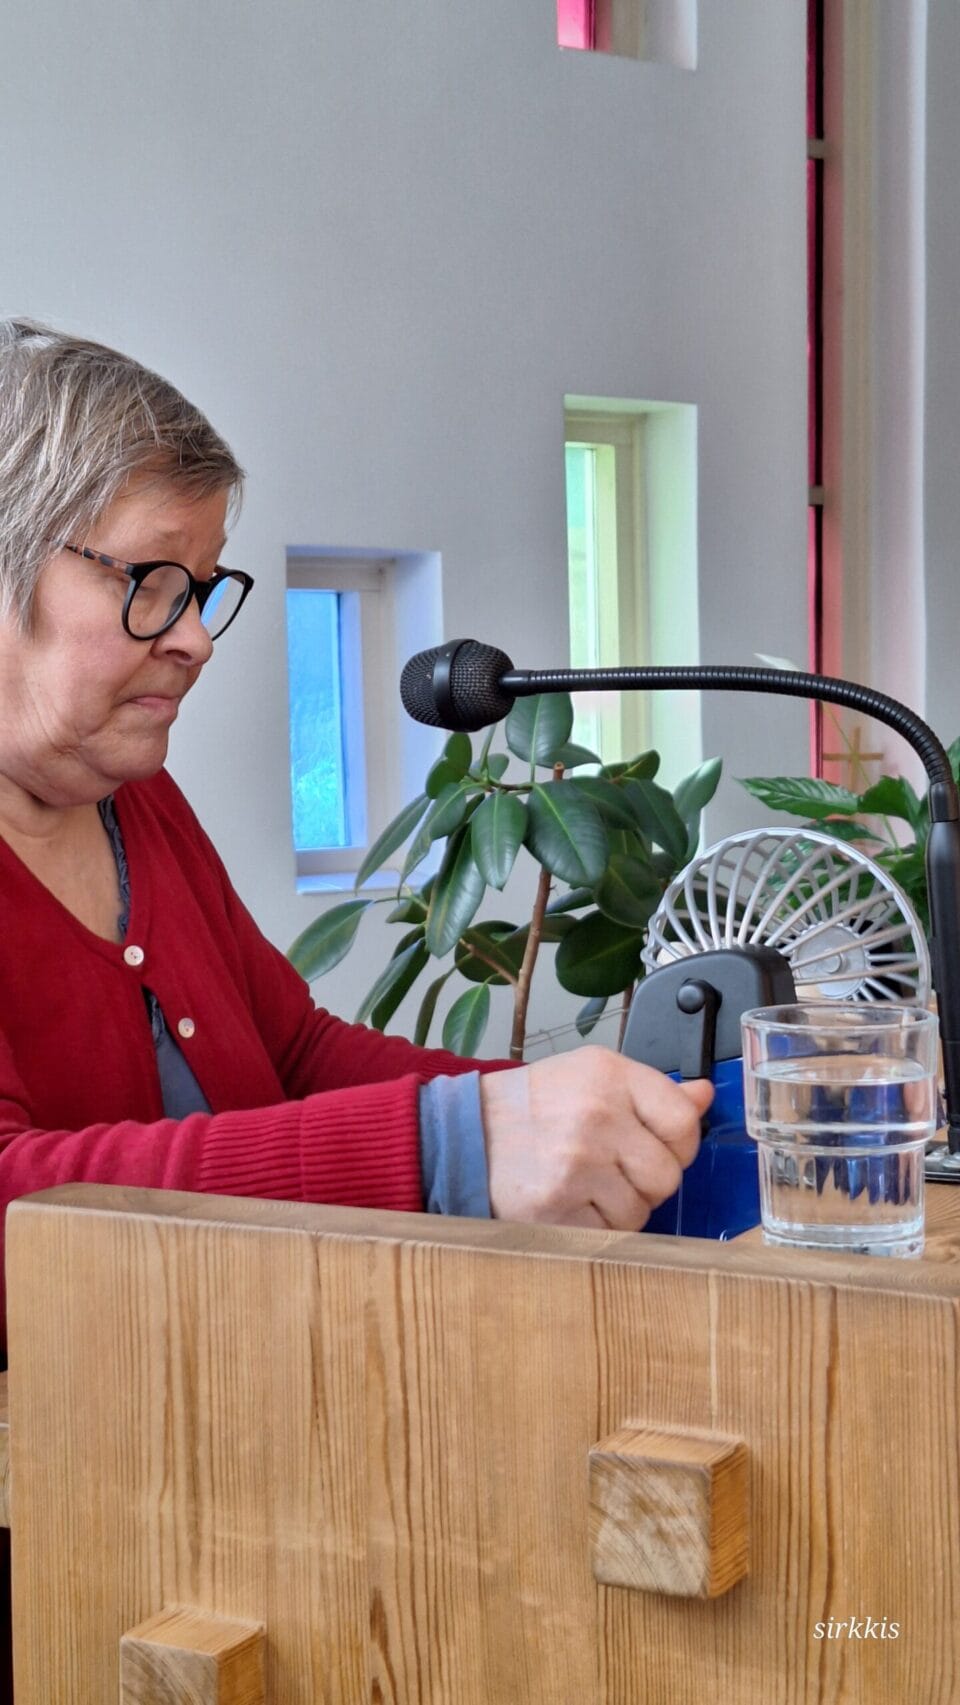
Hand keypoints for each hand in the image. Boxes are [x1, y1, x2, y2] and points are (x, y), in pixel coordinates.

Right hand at [479, 1045, 712, 1230]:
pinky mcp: (557, 1208)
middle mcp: (596, 1117)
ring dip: (621, 1207)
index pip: (683, 1121)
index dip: (680, 1143)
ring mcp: (576, 1165)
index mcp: (609, 1076)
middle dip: (647, 1181)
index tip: (661, 1146)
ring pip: (640, 1211)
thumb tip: (704, 1096)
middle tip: (615, 1168)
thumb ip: (652, 1091)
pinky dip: (594, 1226)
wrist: (467, 1133)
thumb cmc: (535, 1105)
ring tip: (587, 1184)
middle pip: (667, 1175)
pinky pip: (608, 1234)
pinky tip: (570, 1201)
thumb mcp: (592, 1076)